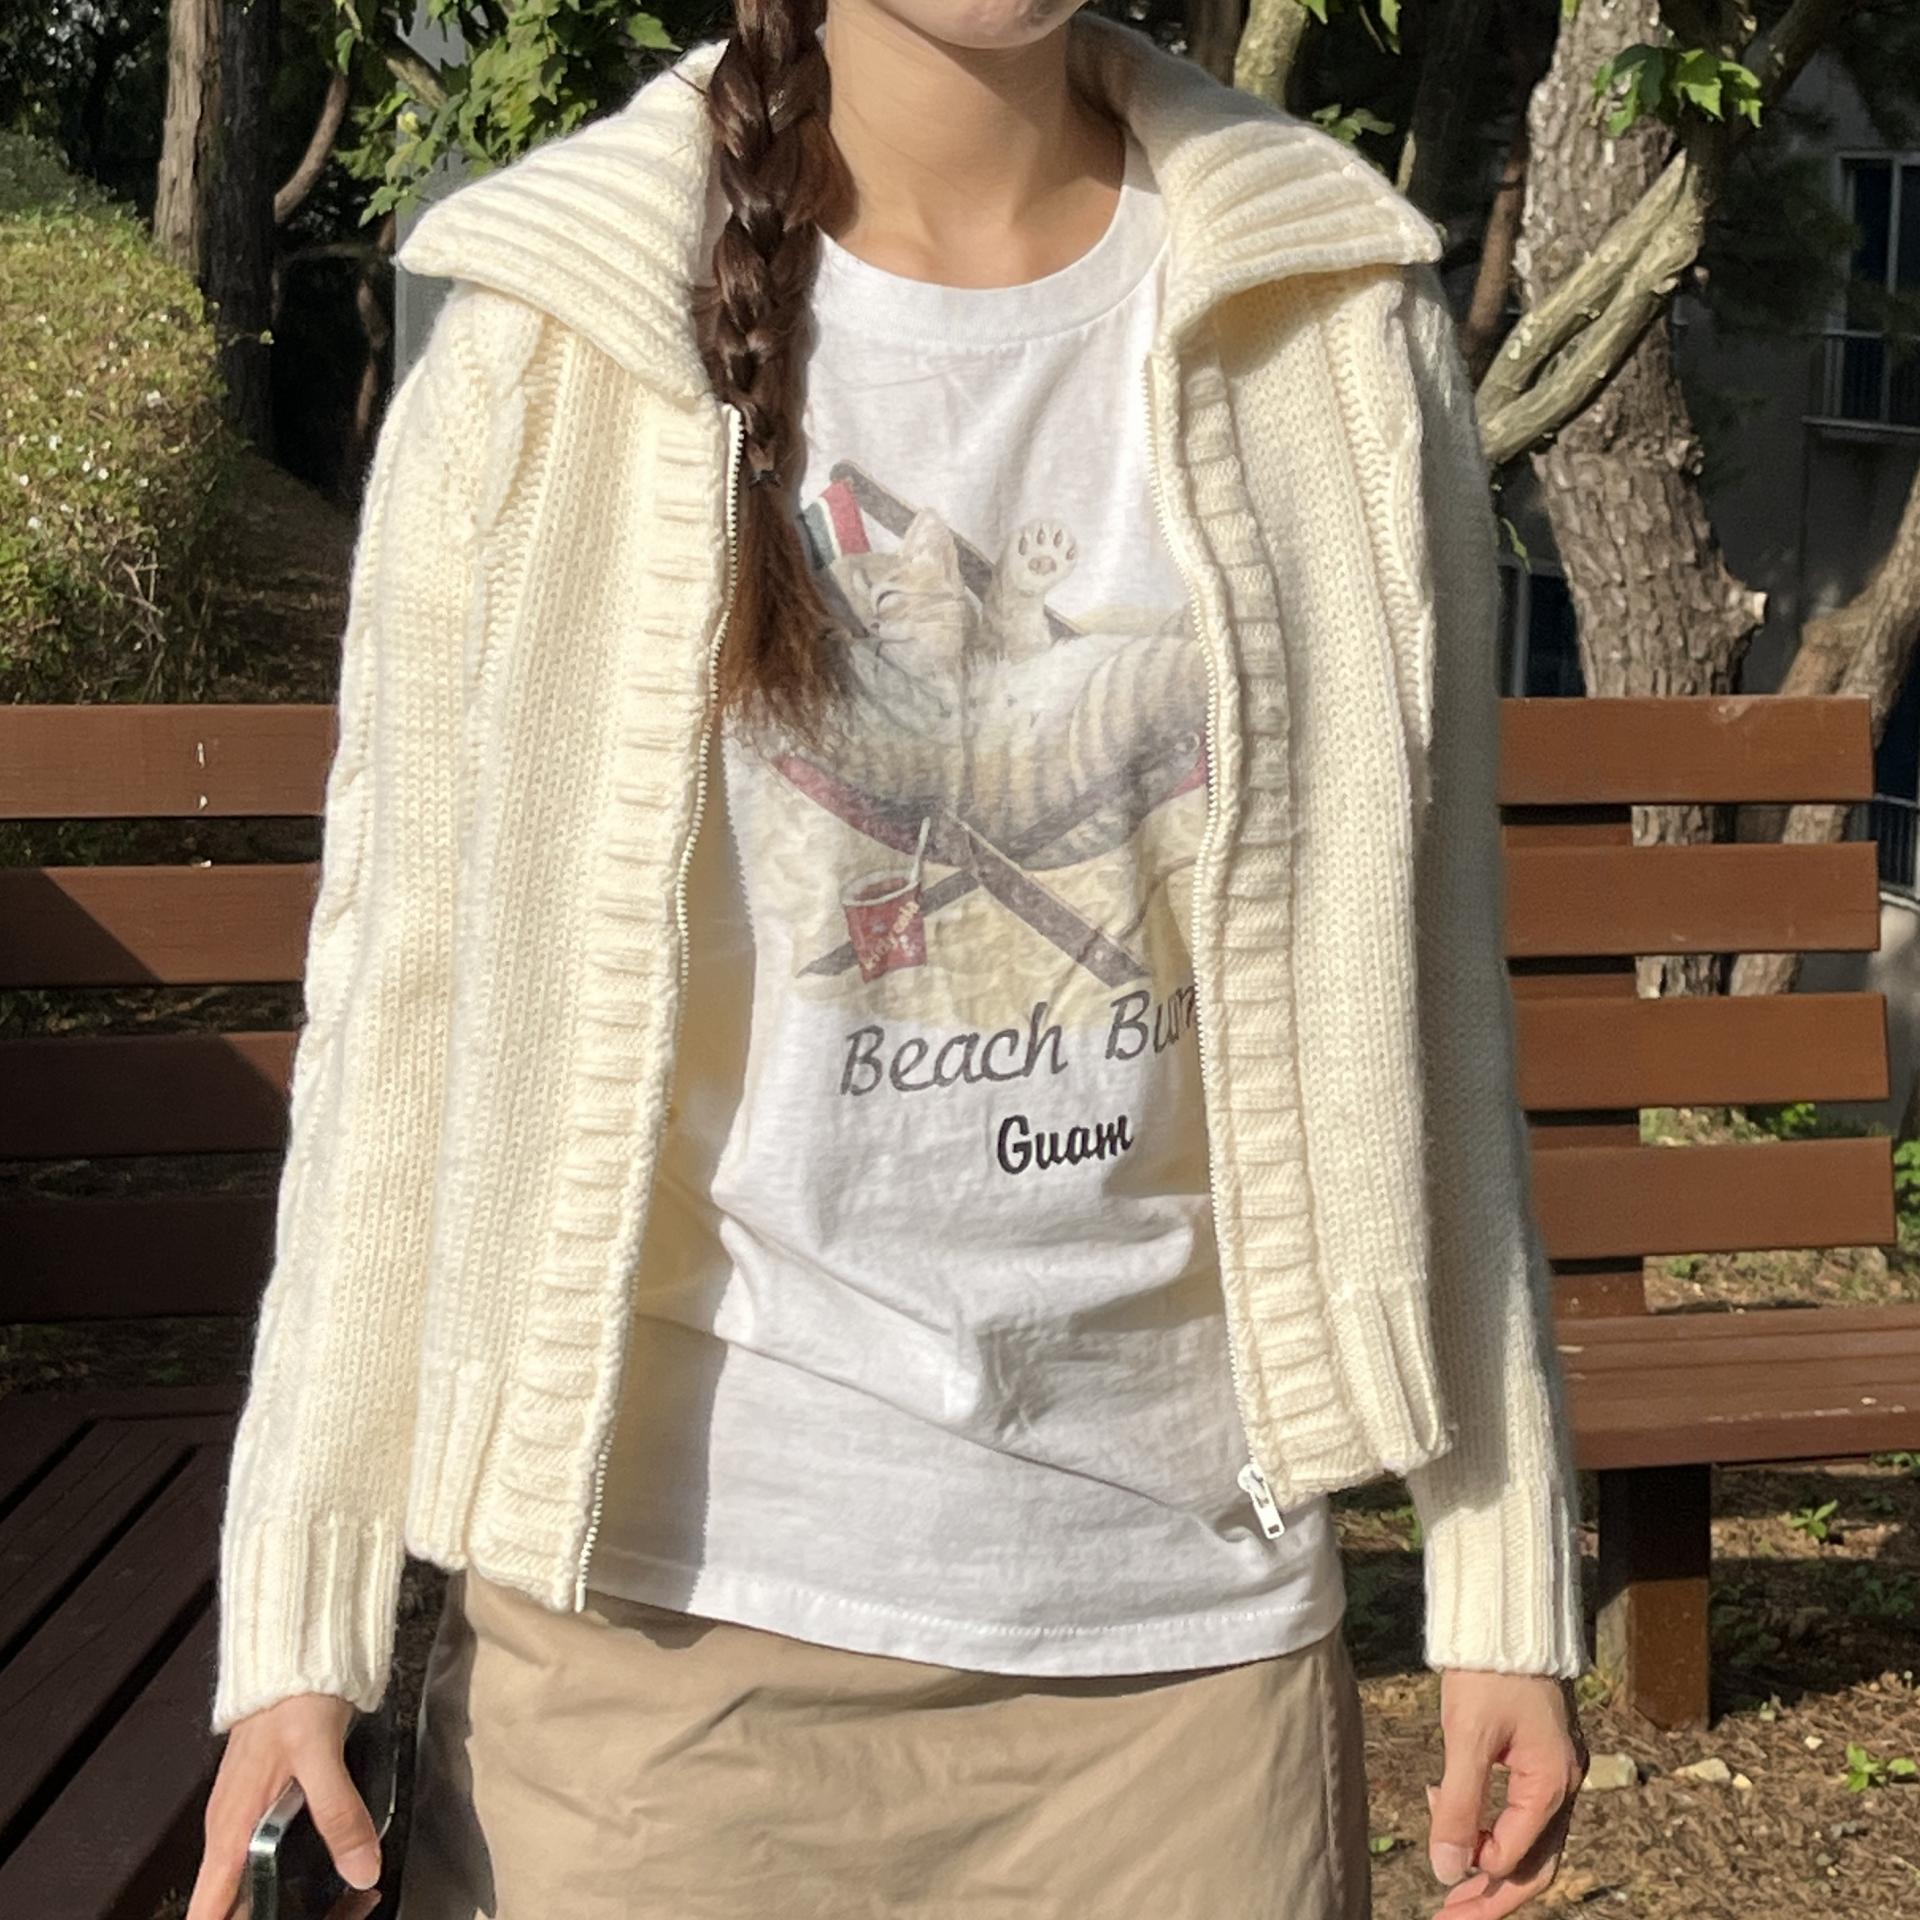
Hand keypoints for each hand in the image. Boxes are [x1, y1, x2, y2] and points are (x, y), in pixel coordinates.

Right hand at [187, 1692, 382, 1919]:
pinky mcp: (260, 1801)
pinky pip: (259, 1855)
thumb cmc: (294, 1698)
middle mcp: (230, 1829)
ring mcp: (243, 1816)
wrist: (291, 1657)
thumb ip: (339, 1814)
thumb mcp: (321, 1756)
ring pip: (245, 1882)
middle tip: (313, 1917)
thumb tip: (360, 1869)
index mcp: (232, 1830)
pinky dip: (279, 1876)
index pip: (208, 1909)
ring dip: (269, 1904)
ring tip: (318, 1907)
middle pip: (228, 1904)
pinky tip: (311, 1875)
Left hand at [1424, 1668, 1587, 1917]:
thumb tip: (1447, 1871)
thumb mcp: (1467, 1736)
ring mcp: (1558, 1770)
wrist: (1507, 1615)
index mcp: (1553, 1782)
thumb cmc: (1489, 1670)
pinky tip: (1456, 1816)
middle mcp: (1565, 1784)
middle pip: (1534, 1864)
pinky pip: (1526, 1812)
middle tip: (1449, 1919)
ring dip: (1491, 1865)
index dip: (1476, 1877)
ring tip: (1450, 1886)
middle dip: (1492, 1896)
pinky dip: (1494, 1827)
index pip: (1516, 1856)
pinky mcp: (1543, 1756)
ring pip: (1531, 1842)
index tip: (1439, 1888)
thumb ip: (1461, 1806)